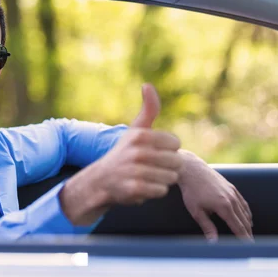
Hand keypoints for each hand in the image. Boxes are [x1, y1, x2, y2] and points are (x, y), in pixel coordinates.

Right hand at [60, 84, 182, 224]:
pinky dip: (154, 191)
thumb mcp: (135, 130)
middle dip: (167, 166)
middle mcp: (138, 152)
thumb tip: (147, 84)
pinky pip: (161, 190)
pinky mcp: (134, 188)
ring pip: (170, 177)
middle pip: (176, 162)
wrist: (101, 180)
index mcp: (141, 135)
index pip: (176, 144)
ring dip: (161, 180)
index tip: (153, 152)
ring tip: (146, 176)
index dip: (167, 150)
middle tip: (151, 167)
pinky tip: (142, 186)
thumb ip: (148, 109)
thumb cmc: (124, 152)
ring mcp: (136, 171)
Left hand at [177, 150, 252, 240]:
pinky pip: (243, 202)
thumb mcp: (196, 211)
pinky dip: (246, 212)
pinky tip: (246, 218)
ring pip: (245, 212)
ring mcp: (233, 192)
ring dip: (248, 224)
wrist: (192, 169)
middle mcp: (232, 199)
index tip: (248, 247)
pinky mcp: (232, 187)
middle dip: (247, 233)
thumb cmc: (191, 191)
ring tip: (249, 234)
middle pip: (244, 221)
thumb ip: (207, 227)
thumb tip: (213, 242)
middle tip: (250, 245)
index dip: (243, 238)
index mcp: (224, 207)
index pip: (238, 227)